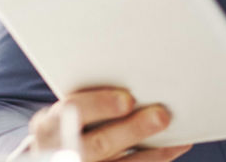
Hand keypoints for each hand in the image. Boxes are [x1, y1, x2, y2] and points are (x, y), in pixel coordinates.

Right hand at [28, 88, 190, 161]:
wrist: (53, 153)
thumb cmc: (68, 119)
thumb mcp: (67, 108)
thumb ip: (91, 95)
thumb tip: (138, 72)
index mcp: (48, 126)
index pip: (71, 112)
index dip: (100, 106)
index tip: (128, 100)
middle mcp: (59, 151)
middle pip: (98, 144)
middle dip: (132, 131)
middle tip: (161, 116)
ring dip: (151, 152)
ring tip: (177, 137)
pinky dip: (154, 159)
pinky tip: (174, 147)